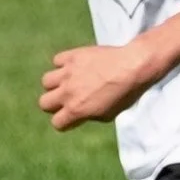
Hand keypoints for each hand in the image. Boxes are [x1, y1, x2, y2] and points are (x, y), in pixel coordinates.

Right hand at [39, 42, 162, 128]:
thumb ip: (89, 115)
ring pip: (46, 81)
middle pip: (44, 103)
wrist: (135, 66)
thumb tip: (79, 113)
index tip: (73, 116)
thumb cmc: (127, 93)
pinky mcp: (71, 56)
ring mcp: (67, 73)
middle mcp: (68, 92)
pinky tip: (77, 65)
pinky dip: (64, 63)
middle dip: (55, 103)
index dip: (65, 121)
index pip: (57, 122)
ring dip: (57, 83)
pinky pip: (57, 61)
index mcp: (77, 110)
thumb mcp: (110, 114)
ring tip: (72, 81)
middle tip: (69, 98)